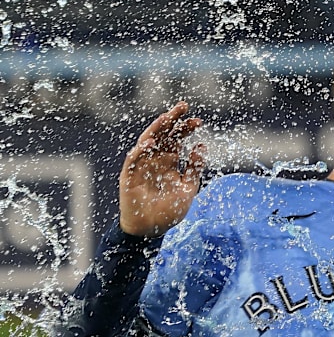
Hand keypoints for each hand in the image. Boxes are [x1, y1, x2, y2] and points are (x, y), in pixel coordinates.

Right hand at [119, 101, 204, 236]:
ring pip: (148, 142)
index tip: (198, 120)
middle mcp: (154, 161)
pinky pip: (133, 161)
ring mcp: (141, 167)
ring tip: (167, 117)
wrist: (151, 230)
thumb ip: (194, 168)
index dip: (186, 129)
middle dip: (172, 120)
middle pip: (163, 135)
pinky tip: (149, 143)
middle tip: (183, 105)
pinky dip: (140, 152)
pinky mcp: (129, 177)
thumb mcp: (188, 188)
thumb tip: (202, 146)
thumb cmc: (169, 211)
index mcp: (169, 163)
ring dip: (156, 129)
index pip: (177, 140)